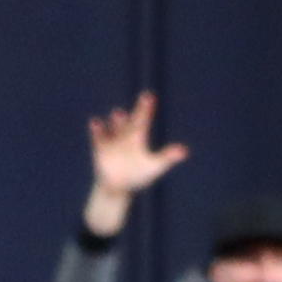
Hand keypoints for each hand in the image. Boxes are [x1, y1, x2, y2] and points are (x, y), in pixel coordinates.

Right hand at [82, 92, 185, 235]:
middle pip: (129, 122)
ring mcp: (111, 141)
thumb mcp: (154, 166)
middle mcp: (124, 135)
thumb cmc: (138, 174)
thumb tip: (185, 151)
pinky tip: (96, 122)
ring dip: (116, 122)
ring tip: (119, 114)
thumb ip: (167, 156)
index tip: (149, 95)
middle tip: (137, 101)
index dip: (146, 108)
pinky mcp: (100, 148)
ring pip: (113, 128)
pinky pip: (98, 138)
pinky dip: (97, 130)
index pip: (142, 120)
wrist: (118, 186)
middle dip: (134, 112)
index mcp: (137, 137)